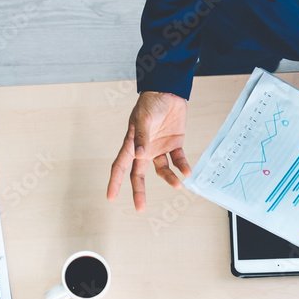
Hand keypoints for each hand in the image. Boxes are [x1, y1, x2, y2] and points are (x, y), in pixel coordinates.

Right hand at [107, 91, 192, 211]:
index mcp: (132, 144)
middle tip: (139, 208)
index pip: (120, 166)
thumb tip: (138, 155)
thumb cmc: (150, 102)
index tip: (110, 197)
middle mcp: (145, 149)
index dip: (115, 182)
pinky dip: (182, 166)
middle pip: (139, 174)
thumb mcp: (143, 118)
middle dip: (139, 191)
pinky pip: (178, 159)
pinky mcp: (174, 144)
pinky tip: (187, 171)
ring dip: (169, 178)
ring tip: (177, 185)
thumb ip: (141, 137)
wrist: (169, 90)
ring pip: (162, 170)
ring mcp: (160, 148)